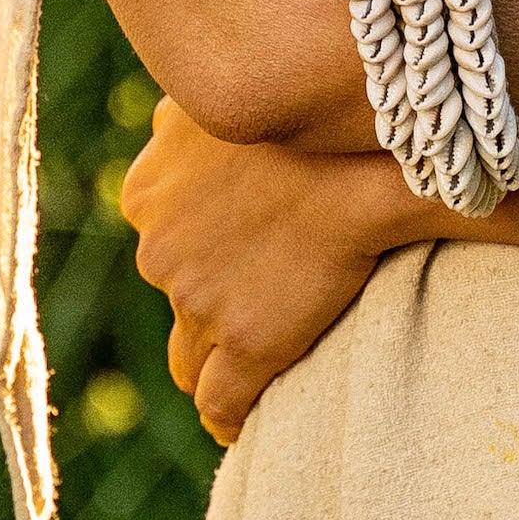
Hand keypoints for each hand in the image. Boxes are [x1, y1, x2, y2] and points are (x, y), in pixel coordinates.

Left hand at [119, 100, 392, 443]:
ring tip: (245, 374)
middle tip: (255, 310)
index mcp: (147, 192)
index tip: (231, 263)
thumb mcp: (222, 92)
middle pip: (174, 298)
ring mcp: (198, 300)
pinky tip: (242, 427)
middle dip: (207, 307)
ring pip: (188, 357)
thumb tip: (167, 121)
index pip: (159, 241)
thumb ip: (186, 118)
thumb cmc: (311, 108)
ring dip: (213, 364)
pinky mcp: (248, 342)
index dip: (197, 256)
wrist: (370, 149)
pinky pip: (222, 402)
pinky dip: (229, 419)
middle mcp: (159, 249)